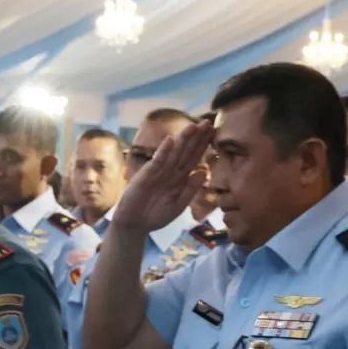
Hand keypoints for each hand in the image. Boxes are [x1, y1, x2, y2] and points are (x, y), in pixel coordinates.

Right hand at [107, 117, 211, 234]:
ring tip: (193, 126)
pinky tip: (170, 140)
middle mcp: (170, 171)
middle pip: (185, 152)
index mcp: (180, 177)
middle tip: (207, 122)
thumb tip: (205, 171)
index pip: (193, 157)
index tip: (213, 131)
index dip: (203, 144)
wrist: (134, 225)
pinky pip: (157, 162)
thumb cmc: (156, 215)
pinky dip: (163, 152)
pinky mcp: (146, 176)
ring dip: (182, 140)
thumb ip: (191, 189)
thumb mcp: (178, 204)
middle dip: (196, 138)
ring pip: (173, 154)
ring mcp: (158, 172)